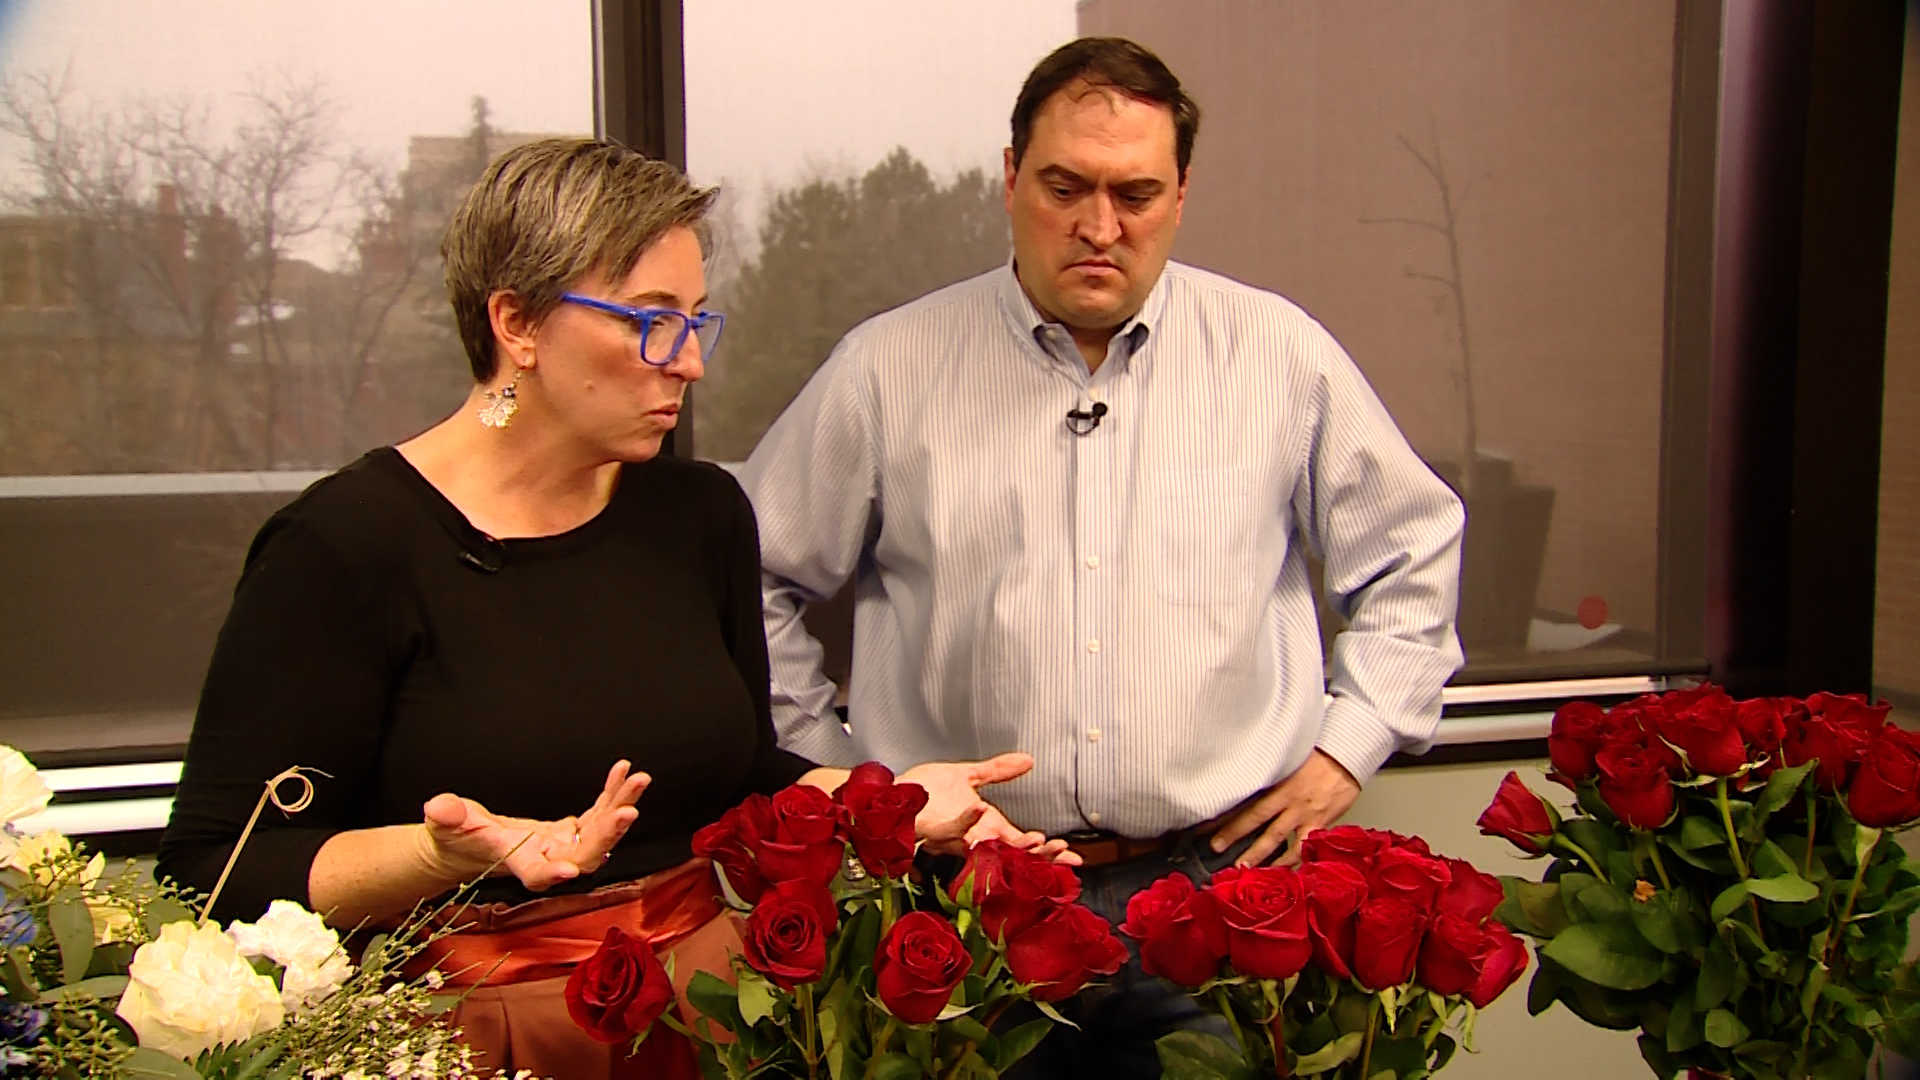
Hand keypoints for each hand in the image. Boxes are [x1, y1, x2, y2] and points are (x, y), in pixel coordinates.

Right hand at [419, 760, 649, 890]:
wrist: (473, 842)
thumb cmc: (457, 836)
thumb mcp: (446, 824)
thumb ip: (447, 817)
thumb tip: (440, 807)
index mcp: (517, 863)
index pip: (536, 874)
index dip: (550, 874)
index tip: (568, 870)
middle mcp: (548, 859)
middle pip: (584, 856)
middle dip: (607, 835)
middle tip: (629, 810)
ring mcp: (565, 846)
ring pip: (601, 834)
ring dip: (621, 807)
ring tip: (639, 780)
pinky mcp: (574, 831)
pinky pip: (600, 814)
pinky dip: (613, 793)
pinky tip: (623, 771)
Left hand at [899, 753, 1079, 864]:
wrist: (889, 793)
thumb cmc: (923, 791)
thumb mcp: (967, 774)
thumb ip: (998, 770)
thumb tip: (1029, 760)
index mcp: (984, 825)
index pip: (1022, 843)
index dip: (1048, 851)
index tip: (1074, 858)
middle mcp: (973, 835)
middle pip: (1013, 853)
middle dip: (1040, 855)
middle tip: (1063, 853)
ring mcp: (954, 834)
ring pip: (988, 847)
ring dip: (1013, 845)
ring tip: (1038, 839)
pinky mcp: (933, 827)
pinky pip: (952, 827)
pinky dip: (966, 820)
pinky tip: (981, 809)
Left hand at [1208, 749, 1360, 867]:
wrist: (1349, 757)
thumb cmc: (1319, 755)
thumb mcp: (1290, 759)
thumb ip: (1272, 775)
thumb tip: (1248, 783)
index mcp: (1280, 785)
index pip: (1250, 806)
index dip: (1230, 820)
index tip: (1211, 830)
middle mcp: (1291, 802)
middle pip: (1260, 824)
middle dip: (1238, 839)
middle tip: (1219, 853)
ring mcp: (1307, 816)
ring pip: (1281, 842)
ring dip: (1263, 857)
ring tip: (1247, 871)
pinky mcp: (1322, 825)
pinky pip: (1307, 847)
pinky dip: (1296, 860)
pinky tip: (1285, 870)